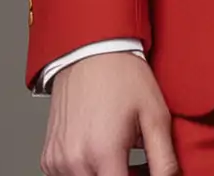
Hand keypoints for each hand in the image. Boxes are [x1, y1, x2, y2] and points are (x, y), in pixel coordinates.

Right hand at [40, 51, 177, 175]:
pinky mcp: (49, 158)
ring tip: (119, 155)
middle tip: (134, 162)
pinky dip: (85, 172)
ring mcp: (57, 161)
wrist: (90, 51)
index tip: (144, 173)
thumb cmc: (123, 76)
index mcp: (103, 154)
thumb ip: (164, 159)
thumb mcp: (155, 114)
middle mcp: (75, 162)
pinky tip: (99, 150)